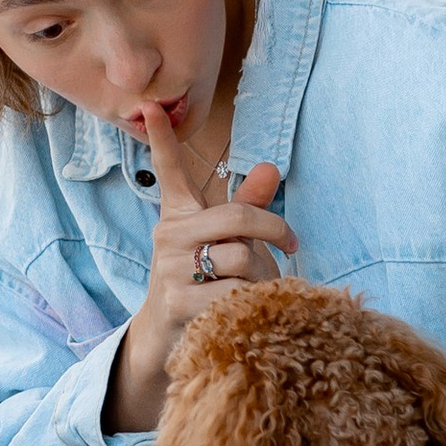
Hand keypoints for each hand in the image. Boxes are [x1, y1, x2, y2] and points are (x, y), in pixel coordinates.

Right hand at [108, 104, 295, 432]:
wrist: (171, 340)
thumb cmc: (207, 282)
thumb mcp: (226, 243)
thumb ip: (249, 207)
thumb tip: (270, 167)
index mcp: (179, 216)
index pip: (170, 172)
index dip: (163, 139)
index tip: (152, 105)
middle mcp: (169, 236)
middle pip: (235, 216)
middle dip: (273, 228)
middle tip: (293, 245)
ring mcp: (170, 269)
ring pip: (241, 259)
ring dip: (265, 278)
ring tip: (260, 291)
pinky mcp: (178, 302)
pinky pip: (235, 294)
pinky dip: (254, 304)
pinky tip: (248, 313)